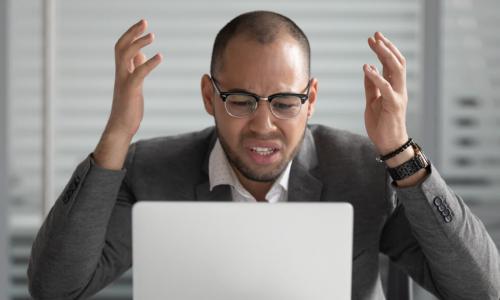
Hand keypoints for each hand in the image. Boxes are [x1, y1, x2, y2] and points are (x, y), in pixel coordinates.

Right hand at [106, 19, 161, 138]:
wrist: (121, 127)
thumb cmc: (128, 107)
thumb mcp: (134, 85)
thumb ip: (136, 69)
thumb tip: (142, 54)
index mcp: (122, 72)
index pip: (122, 47)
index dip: (131, 35)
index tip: (142, 25)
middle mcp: (120, 74)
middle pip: (120, 47)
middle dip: (132, 33)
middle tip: (145, 22)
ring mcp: (124, 82)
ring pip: (125, 56)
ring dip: (138, 44)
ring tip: (152, 35)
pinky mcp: (130, 91)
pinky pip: (138, 73)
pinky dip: (149, 63)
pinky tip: (159, 56)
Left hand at [363, 32, 408, 154]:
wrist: (389, 144)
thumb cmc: (382, 125)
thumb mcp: (372, 102)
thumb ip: (371, 86)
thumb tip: (368, 70)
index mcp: (394, 88)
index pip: (392, 64)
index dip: (384, 50)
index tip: (375, 39)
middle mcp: (399, 89)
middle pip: (397, 62)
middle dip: (386, 47)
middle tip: (375, 35)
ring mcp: (398, 96)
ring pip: (396, 70)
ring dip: (385, 55)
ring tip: (375, 45)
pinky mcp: (394, 105)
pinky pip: (386, 88)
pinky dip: (376, 76)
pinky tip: (367, 68)